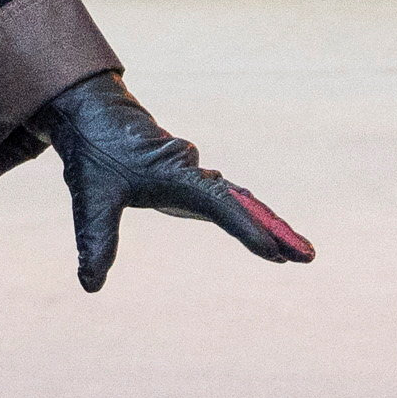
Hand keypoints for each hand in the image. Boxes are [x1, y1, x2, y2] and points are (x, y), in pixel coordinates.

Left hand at [34, 77, 314, 291]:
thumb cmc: (94, 151)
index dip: (246, 228)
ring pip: (241, 202)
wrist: (91, 112)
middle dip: (276, 230)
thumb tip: (90, 285)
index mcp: (176, 176)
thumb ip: (95, 240)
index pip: (219, 206)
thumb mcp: (91, 198)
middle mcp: (192, 175)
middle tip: (307, 256)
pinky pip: (229, 201)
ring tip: (297, 253)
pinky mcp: (189, 181)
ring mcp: (194, 177)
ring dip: (269, 225)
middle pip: (243, 204)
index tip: (272, 251)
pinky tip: (267, 236)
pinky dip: (250, 217)